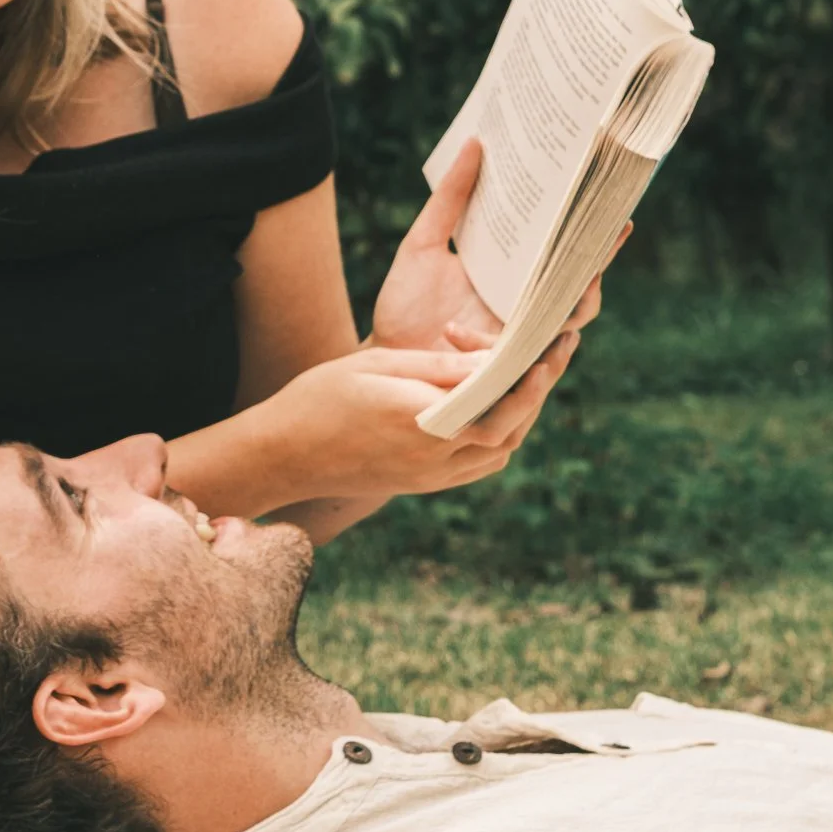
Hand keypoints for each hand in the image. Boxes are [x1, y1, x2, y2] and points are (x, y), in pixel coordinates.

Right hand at [264, 329, 580, 500]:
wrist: (282, 455)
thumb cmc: (320, 398)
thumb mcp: (376, 365)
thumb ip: (437, 367)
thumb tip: (491, 360)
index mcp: (422, 421)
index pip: (497, 402)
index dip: (530, 376)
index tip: (550, 347)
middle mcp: (432, 456)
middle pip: (507, 431)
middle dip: (534, 393)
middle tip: (550, 355)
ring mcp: (428, 477)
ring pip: (497, 452)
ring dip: (518, 417)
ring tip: (524, 378)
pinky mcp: (421, 484)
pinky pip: (476, 466)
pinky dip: (495, 438)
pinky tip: (489, 409)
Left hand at [371, 140, 624, 351]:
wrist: (382, 356)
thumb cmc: (404, 303)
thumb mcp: (423, 244)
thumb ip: (451, 199)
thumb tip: (476, 143)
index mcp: (517, 280)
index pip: (567, 257)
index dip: (598, 238)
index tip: (617, 211)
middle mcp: (525, 314)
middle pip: (578, 294)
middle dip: (594, 269)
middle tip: (604, 242)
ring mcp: (517, 347)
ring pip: (563, 333)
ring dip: (571, 311)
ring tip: (578, 284)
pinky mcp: (499, 378)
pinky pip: (525, 373)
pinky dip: (525, 359)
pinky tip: (492, 340)